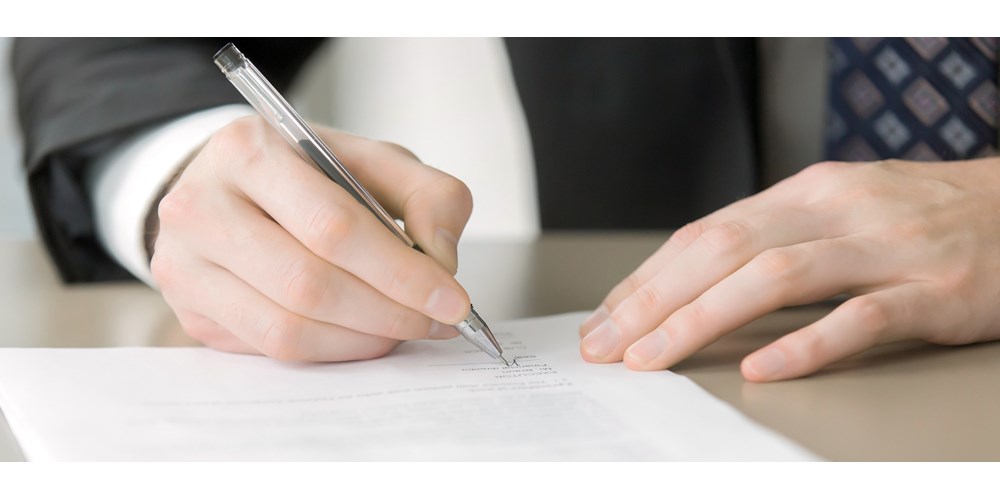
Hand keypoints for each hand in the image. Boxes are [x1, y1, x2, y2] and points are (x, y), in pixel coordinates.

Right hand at [151, 116, 473, 360]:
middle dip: (389, 313)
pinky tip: (364, 335)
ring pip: (287, 329)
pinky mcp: (189, 311)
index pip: (333, 226)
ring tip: (405, 328)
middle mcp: (199, 206)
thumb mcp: (374, 160)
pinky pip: (271, 349)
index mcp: (247, 149)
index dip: (401, 272)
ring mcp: (184, 264)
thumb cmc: (308, 173)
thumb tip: (441, 258)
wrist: (231, 187)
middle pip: (309, 284)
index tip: (452, 299)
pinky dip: (332, 351)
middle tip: (436, 321)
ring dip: (363, 340)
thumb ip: (428, 195)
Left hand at [579, 158, 999, 380]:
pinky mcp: (935, 289)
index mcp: (807, 192)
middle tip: (605, 345)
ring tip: (653, 357)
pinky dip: (806, 344)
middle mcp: (838, 210)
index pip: (705, 232)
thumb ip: (777, 237)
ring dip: (701, 319)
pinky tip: (761, 369)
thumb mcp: (842, 209)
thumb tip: (693, 278)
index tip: (606, 317)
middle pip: (723, 250)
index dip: (648, 277)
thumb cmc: (925, 217)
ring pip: (775, 278)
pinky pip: (861, 316)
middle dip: (653, 300)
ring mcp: (887, 247)